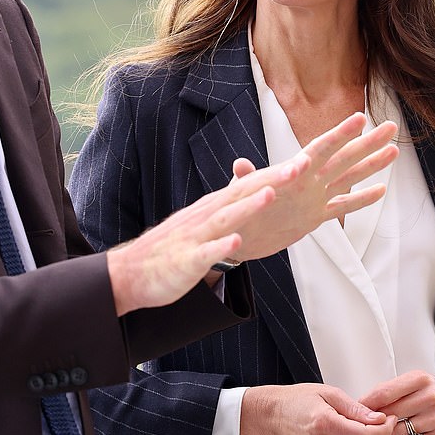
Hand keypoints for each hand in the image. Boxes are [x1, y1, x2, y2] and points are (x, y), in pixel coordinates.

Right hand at [106, 157, 309, 313]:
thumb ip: (226, 208)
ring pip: (225, 219)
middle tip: (299, 167)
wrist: (131, 272)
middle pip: (241, 195)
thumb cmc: (170, 249)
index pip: (247, 187)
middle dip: (271, 180)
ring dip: (248, 207)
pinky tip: (237, 242)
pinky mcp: (186, 261)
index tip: (303, 162)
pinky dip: (221, 247)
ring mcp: (195, 238)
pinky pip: (205, 253)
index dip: (276, 174)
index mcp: (211, 208)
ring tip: (271, 195)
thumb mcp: (202, 224)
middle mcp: (204, 217)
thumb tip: (250, 192)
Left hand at [228, 113, 397, 262]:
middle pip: (344, 158)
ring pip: (349, 178)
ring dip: (371, 166)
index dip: (340, 134)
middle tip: (391, 127)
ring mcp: (314, 199)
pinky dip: (361, 200)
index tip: (360, 118)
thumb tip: (241, 164)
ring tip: (394, 151)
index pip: (320, 149)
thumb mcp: (238, 194)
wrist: (235, 237)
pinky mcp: (313, 218)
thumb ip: (244, 179)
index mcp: (292, 173)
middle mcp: (308, 182)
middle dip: (368, 143)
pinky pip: (342, 207)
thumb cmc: (235, 211)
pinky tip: (380, 190)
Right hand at [241, 383, 396, 434]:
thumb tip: (379, 418)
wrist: (274, 416)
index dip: (384, 429)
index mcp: (323, 423)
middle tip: (368, 416)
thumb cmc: (298, 401)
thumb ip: (356, 408)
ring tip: (344, 423)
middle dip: (372, 430)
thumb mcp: (329, 393)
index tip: (389, 418)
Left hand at [359, 370, 434, 434]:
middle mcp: (430, 398)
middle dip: (370, 422)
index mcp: (420, 380)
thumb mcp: (416, 382)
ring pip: (397, 432)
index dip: (366, 403)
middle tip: (357, 426)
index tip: (355, 409)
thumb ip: (391, 391)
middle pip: (389, 414)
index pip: (384, 392)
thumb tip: (363, 404)